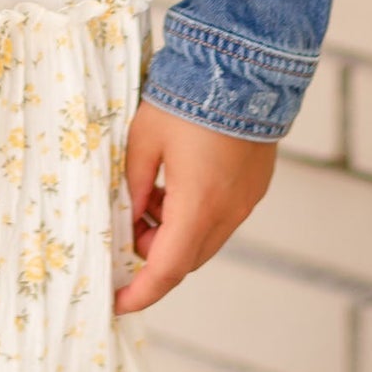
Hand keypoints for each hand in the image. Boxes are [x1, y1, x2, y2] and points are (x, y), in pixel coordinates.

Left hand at [113, 99, 278, 315]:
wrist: (243, 67)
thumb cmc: (187, 101)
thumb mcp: (143, 141)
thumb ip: (133, 187)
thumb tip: (127, 220)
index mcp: (198, 206)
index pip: (166, 270)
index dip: (140, 293)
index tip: (118, 303)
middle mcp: (228, 213)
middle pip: (186, 259)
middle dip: (153, 255)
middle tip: (127, 227)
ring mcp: (245, 202)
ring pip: (204, 239)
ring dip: (174, 233)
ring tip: (150, 196)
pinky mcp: (254, 187)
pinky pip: (221, 218)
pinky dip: (195, 216)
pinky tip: (177, 184)